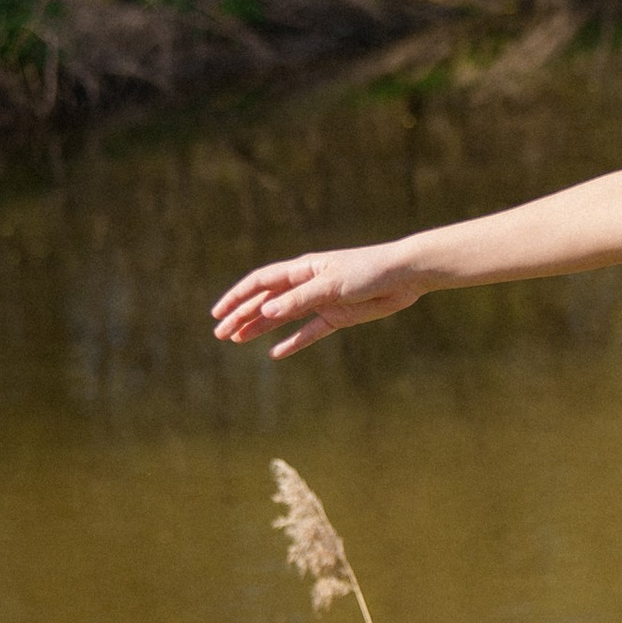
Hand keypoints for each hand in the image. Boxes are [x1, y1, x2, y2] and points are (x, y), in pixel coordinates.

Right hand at [211, 241, 422, 360]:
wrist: (404, 277)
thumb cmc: (368, 271)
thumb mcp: (331, 285)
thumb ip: (299, 299)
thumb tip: (266, 310)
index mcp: (302, 269)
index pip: (261, 282)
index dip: (237, 296)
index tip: (217, 313)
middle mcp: (307, 284)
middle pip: (267, 301)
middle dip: (243, 315)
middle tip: (221, 334)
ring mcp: (320, 301)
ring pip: (283, 317)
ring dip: (260, 327)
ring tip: (238, 340)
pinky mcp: (337, 317)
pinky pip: (309, 332)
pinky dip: (293, 342)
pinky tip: (276, 353)